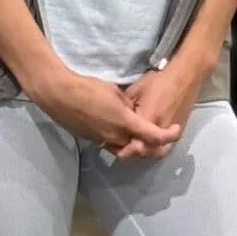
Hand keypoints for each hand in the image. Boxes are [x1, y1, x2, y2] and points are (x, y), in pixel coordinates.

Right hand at [28, 66, 181, 154]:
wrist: (60, 95)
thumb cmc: (89, 88)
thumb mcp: (115, 92)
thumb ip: (128, 105)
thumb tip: (132, 111)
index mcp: (125, 123)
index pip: (153, 136)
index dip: (168, 135)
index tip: (176, 129)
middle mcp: (115, 137)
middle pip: (140, 146)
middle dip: (150, 141)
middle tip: (157, 130)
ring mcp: (102, 141)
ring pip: (124, 147)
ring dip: (133, 142)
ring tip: (137, 128)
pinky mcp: (92, 140)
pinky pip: (110, 143)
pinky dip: (119, 138)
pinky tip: (116, 125)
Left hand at [116, 53, 215, 161]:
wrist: (184, 78)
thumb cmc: (159, 81)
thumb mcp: (136, 90)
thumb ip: (126, 107)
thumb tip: (119, 118)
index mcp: (148, 119)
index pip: (134, 144)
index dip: (123, 146)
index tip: (114, 142)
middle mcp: (161, 130)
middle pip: (145, 152)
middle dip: (133, 152)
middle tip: (123, 145)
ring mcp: (172, 134)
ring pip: (156, 153)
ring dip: (145, 152)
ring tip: (135, 144)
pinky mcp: (180, 134)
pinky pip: (165, 148)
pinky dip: (156, 149)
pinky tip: (148, 142)